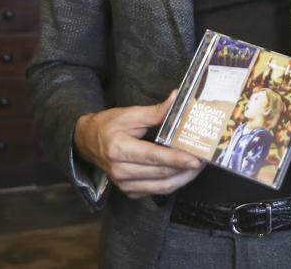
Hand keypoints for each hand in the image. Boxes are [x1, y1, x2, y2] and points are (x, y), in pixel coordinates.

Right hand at [73, 91, 202, 197]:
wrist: (87, 142)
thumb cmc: (109, 125)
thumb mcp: (131, 114)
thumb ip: (156, 111)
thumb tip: (177, 99)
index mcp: (119, 149)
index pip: (154, 157)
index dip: (177, 159)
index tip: (196, 159)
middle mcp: (119, 171)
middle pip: (160, 174)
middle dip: (185, 169)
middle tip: (203, 160)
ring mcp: (122, 184)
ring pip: (160, 187)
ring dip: (182, 179)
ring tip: (197, 168)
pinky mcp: (127, 191)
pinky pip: (154, 192)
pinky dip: (171, 184)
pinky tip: (182, 173)